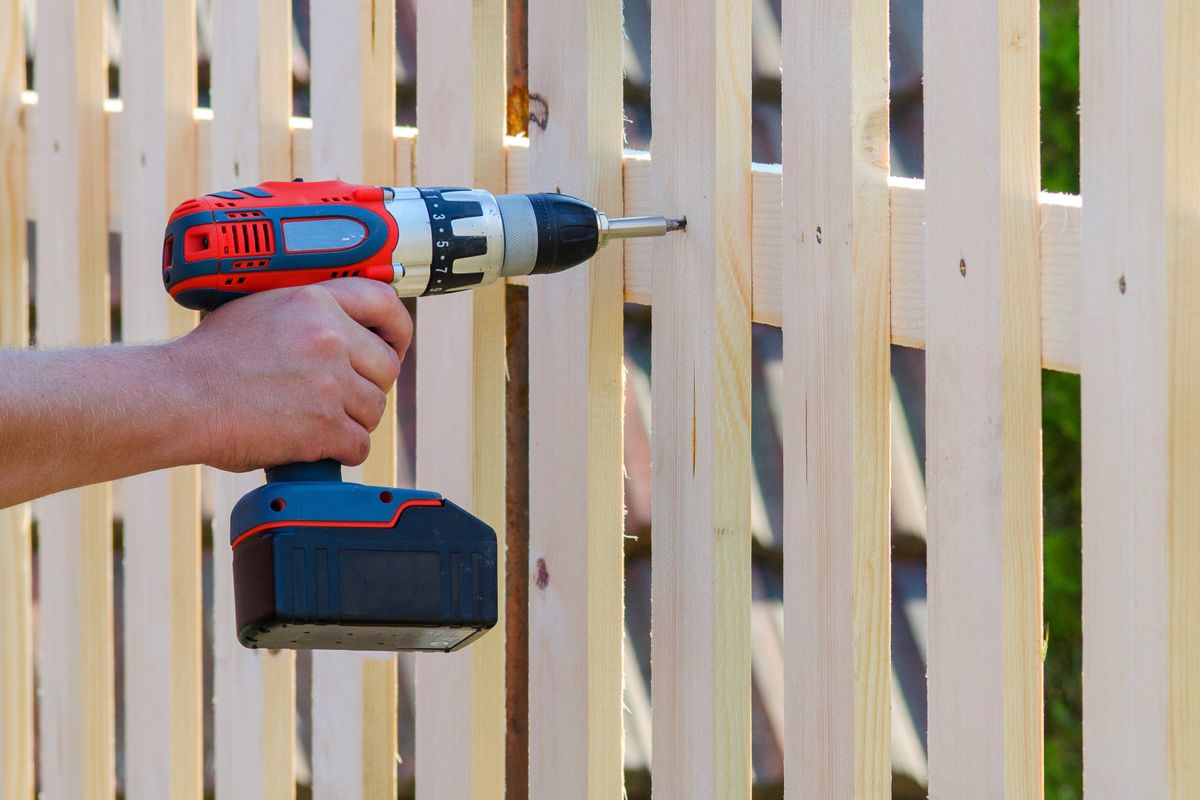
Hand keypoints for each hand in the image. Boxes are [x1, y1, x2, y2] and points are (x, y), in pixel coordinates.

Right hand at [169, 279, 411, 471]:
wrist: (178, 398)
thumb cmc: (210, 360)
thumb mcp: (261, 309)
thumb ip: (308, 314)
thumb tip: (343, 326)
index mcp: (316, 302)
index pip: (385, 305)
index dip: (397, 330)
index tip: (394, 345)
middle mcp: (329, 337)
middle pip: (387, 367)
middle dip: (368, 385)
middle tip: (340, 396)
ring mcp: (330, 383)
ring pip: (375, 409)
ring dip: (352, 420)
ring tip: (315, 421)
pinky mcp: (325, 426)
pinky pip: (359, 444)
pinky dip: (340, 451)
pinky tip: (314, 445)